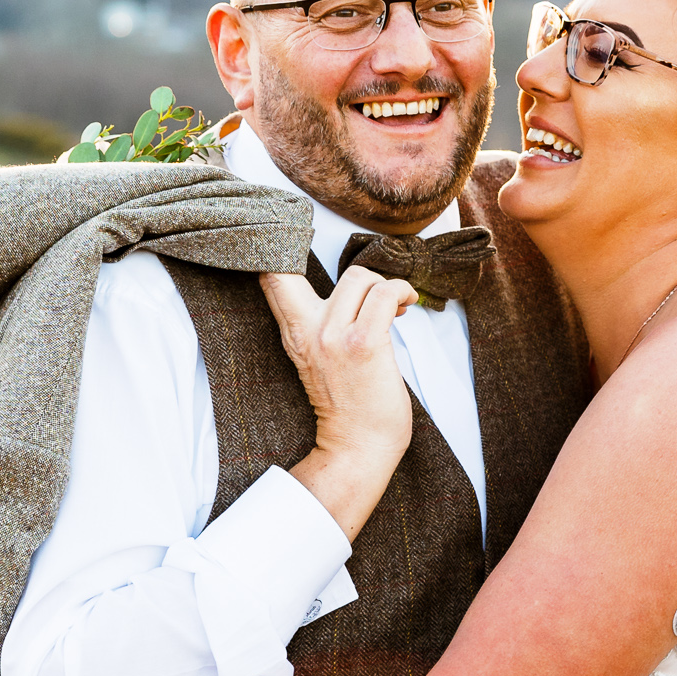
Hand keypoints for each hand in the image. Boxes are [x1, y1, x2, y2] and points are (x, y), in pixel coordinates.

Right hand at [261, 268, 417, 539]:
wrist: (359, 448)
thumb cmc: (349, 404)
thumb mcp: (317, 357)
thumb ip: (321, 322)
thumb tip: (356, 285)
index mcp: (293, 332)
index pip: (270, 276)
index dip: (273, 245)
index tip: (289, 227)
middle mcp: (307, 330)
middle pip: (295, 266)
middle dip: (323, 259)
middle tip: (362, 277)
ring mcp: (333, 337)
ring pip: (359, 276)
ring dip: (383, 286)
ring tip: (393, 306)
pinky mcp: (364, 344)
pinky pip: (385, 294)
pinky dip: (401, 292)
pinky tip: (407, 305)